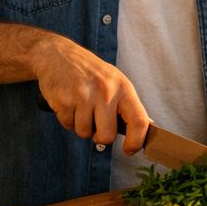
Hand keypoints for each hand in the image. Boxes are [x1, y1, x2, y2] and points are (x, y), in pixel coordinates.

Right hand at [28, 34, 150, 155]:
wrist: (58, 55)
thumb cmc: (91, 72)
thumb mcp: (116, 81)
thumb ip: (128, 105)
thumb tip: (148, 126)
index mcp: (123, 88)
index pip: (139, 121)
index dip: (136, 141)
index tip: (129, 150)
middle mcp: (105, 91)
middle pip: (107, 136)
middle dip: (100, 136)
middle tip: (96, 123)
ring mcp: (83, 96)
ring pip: (84, 133)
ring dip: (81, 126)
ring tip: (80, 107)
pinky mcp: (63, 100)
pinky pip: (67, 125)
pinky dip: (67, 119)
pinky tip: (69, 103)